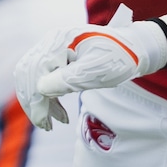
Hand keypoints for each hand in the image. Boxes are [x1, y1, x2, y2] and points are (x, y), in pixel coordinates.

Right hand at [13, 7, 166, 129]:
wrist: (136, 48)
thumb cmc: (121, 58)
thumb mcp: (97, 70)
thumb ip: (69, 78)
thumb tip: (40, 89)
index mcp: (60, 40)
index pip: (35, 72)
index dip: (36, 100)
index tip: (44, 122)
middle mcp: (53, 41)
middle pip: (29, 74)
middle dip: (34, 102)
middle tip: (46, 125)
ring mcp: (55, 47)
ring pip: (34, 77)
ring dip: (40, 101)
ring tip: (52, 122)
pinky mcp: (59, 56)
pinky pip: (44, 77)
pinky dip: (48, 96)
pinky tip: (58, 112)